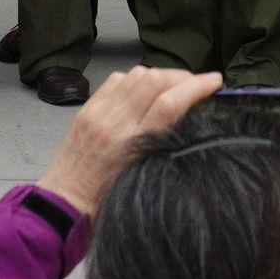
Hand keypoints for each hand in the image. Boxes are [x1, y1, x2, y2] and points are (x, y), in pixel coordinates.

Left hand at [36, 66, 222, 216]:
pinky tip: (143, 89)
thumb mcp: (143, 175)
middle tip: (195, 83)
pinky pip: (116, 79)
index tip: (215, 80)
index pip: (169, 103)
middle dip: (181, 75)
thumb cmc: (107, 201)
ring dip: (159, 74)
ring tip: (171, 85)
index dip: (196, 86)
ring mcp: (98, 112)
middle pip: (154, 80)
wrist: (64, 204)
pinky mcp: (87, 108)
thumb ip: (162, 145)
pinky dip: (135, 78)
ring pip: (136, 74)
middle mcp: (114, 123)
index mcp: (131, 144)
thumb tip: (187, 118)